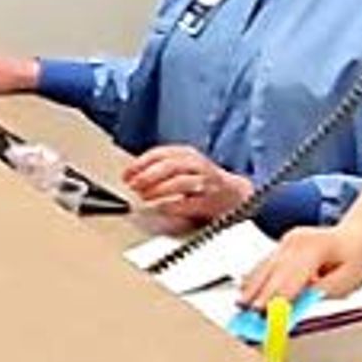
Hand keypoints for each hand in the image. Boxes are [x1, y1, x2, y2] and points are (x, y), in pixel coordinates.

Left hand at [125, 145, 253, 229]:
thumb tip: (133, 175)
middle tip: (134, 186)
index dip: (140, 164)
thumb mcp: (183, 166)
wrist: (235, 194)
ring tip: (145, 197)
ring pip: (180, 182)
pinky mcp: (210, 201)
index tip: (127, 175)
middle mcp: (197, 165)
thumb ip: (161, 168)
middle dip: (148, 176)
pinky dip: (172, 205)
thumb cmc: (203, 180)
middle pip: (169, 166)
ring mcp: (206, 182)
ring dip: (158, 190)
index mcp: (187, 154)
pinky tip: (161, 208)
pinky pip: (189, 202)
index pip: (160, 153)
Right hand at [236, 224, 361, 309]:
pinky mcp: (282, 245)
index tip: (263, 315)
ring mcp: (287, 241)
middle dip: (257, 296)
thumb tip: (292, 307)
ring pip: (264, 267)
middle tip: (246, 316)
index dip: (274, 299)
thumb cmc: (356, 260)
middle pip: (272, 273)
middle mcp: (297, 241)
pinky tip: (245, 291)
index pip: (290, 279)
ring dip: (251, 288)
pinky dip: (255, 278)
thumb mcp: (345, 284)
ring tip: (240, 307)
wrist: (358, 238)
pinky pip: (265, 263)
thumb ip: (317, 294)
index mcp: (315, 247)